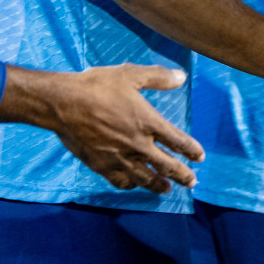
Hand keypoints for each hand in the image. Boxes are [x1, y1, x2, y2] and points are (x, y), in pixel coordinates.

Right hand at [22, 64, 203, 193]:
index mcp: (148, 123)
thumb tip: (181, 77)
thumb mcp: (130, 74)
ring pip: (145, 178)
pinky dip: (131, 184)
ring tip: (167, 189)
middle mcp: (138, 145)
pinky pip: (121, 181)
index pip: (178, 141)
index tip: (199, 157)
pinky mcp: (101, 165)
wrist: (64, 104)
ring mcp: (120, 158)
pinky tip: (134, 184)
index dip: (191, 150)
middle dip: (182, 175)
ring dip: (159, 185)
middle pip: (166, 166)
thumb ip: (158, 77)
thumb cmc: (98, 86)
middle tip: (192, 182)